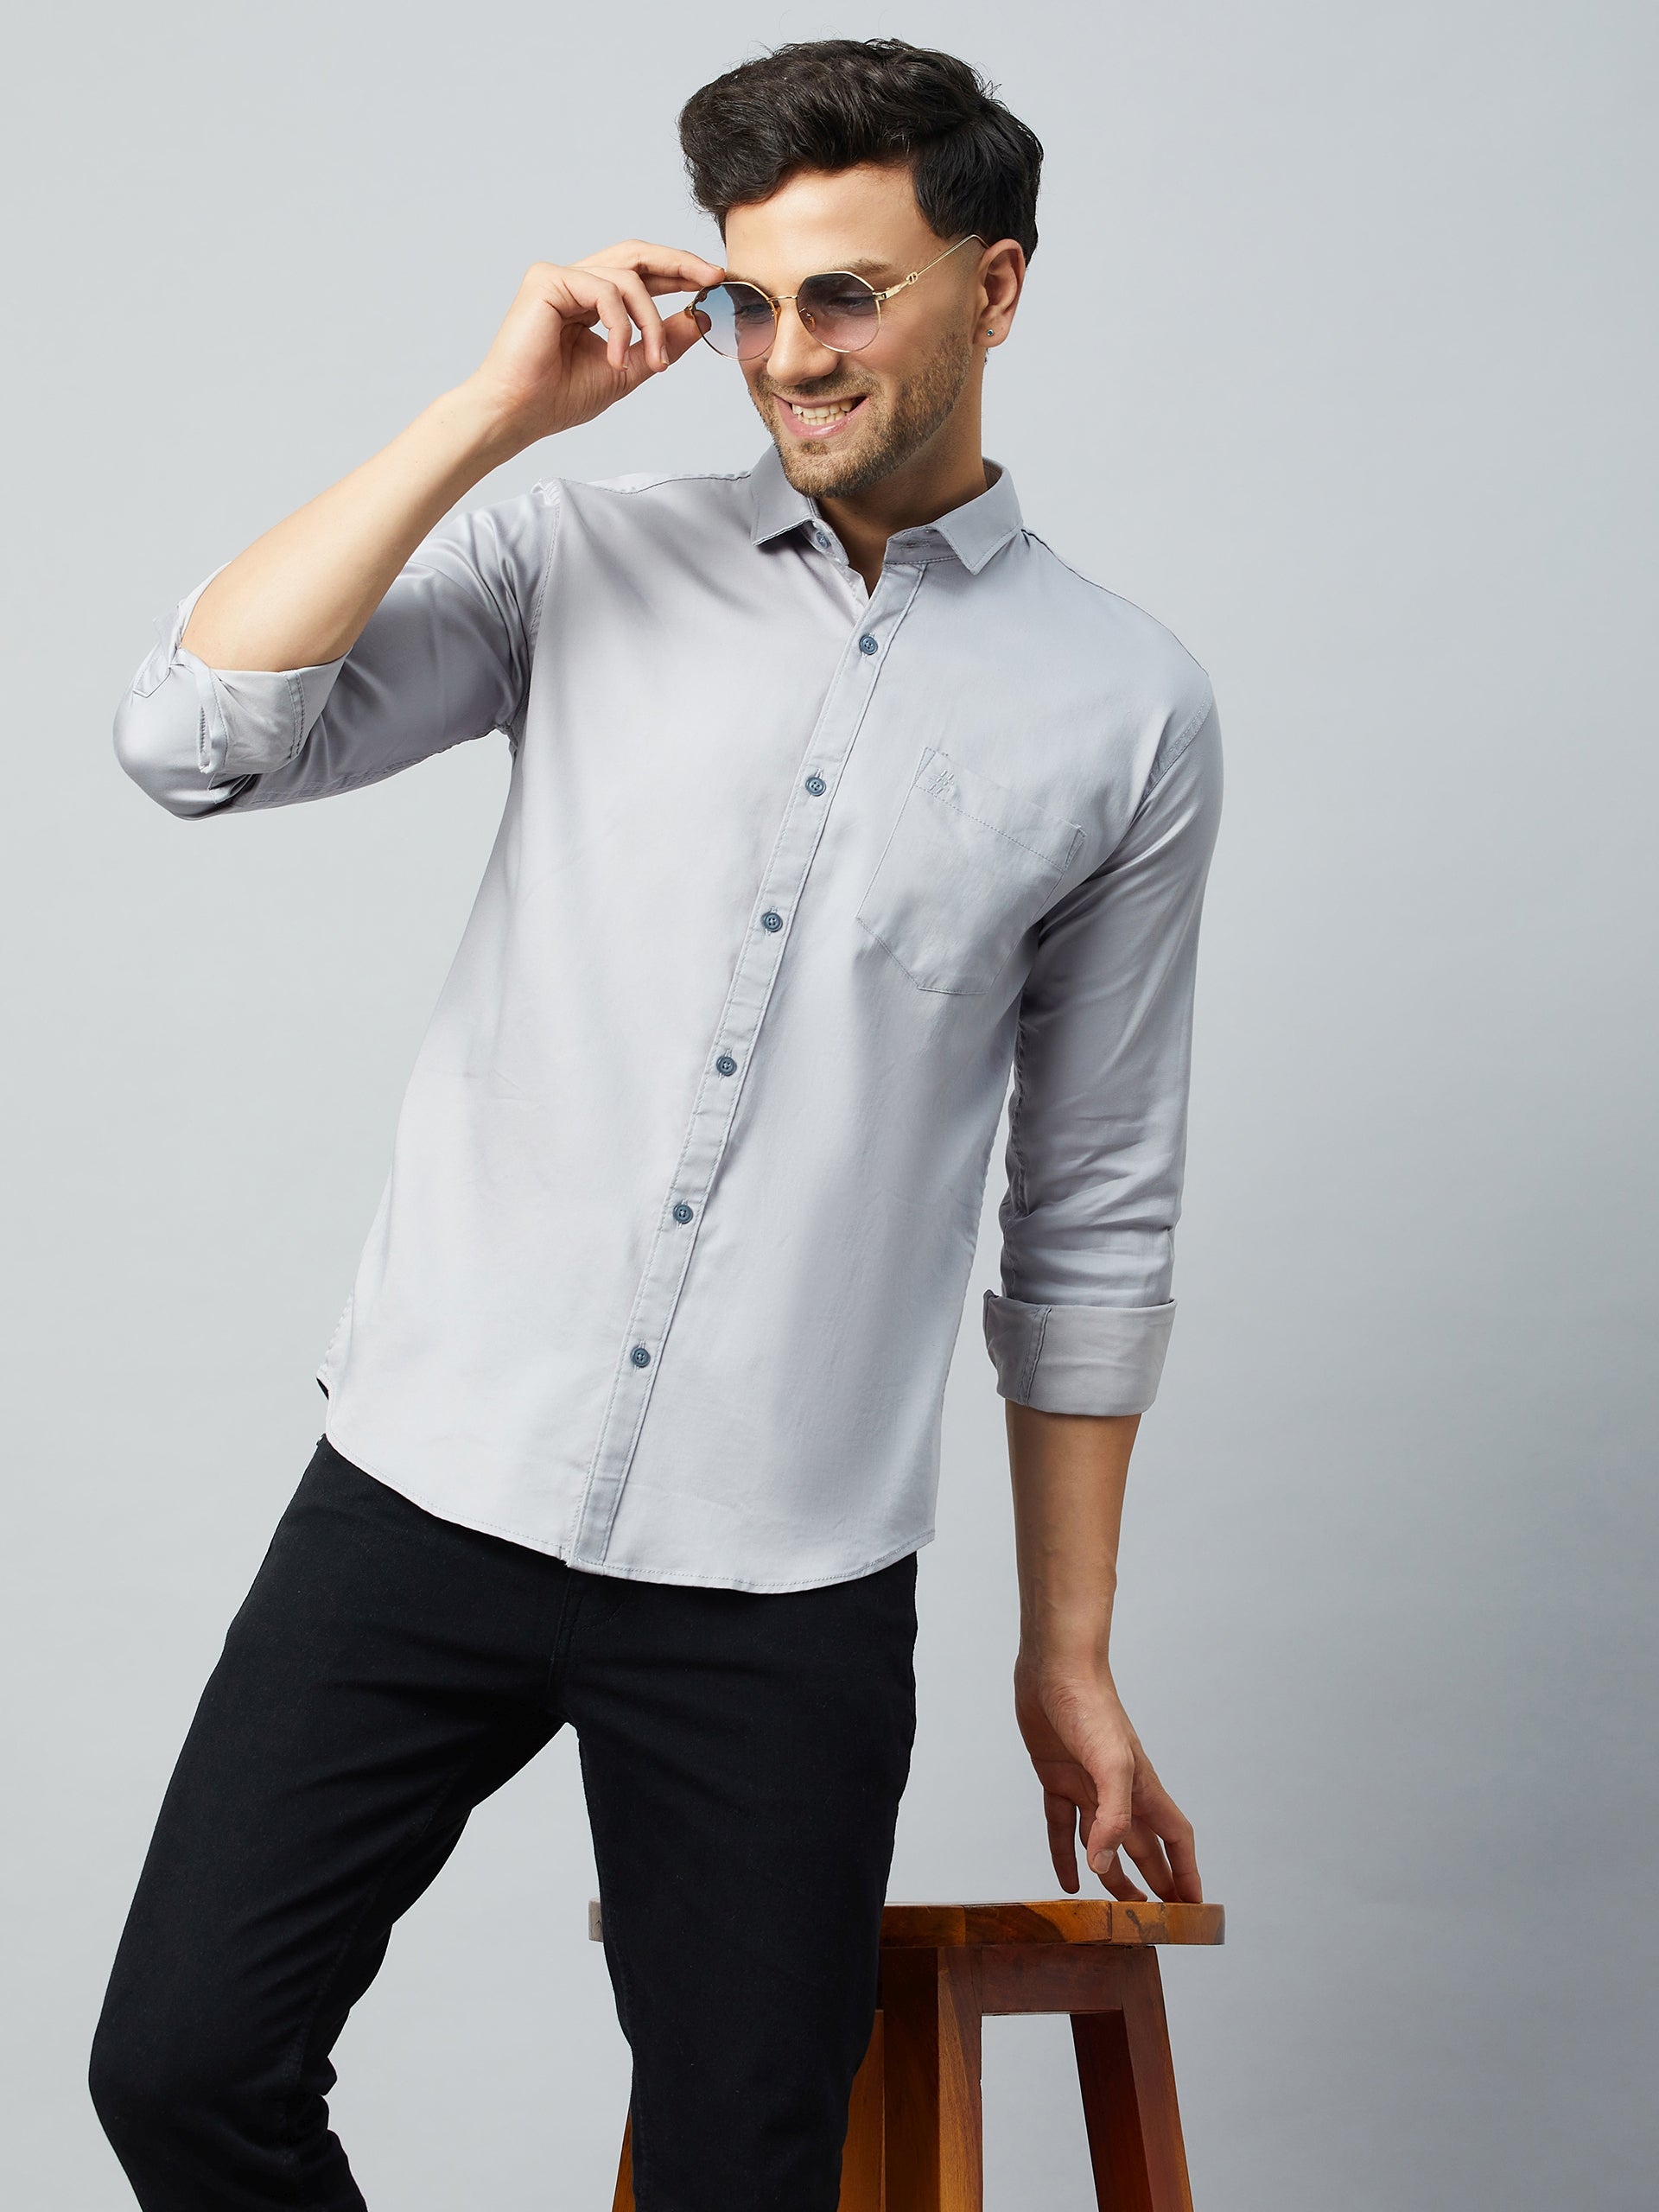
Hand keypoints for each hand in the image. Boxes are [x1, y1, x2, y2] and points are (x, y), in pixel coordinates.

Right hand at [460, 242, 725, 449]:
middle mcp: (576, 282)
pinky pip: (604, 290)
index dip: (679, 273)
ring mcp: (560, 277)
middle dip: (680, 264)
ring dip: (652, 322)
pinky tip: (614, 358)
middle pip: (637, 254)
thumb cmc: (560, 397)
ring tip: (653, 361)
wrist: (520, 413)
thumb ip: (663, 342)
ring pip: (628, 278)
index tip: (715, 282)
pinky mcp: (548, 279)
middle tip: (713, 277)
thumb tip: (700, 318)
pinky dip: (620, 325)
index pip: (642, 274)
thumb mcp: (629, 367)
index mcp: (592, 300)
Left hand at [1014, 1657, 1201, 1902]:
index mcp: (1142, 1788)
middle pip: (1142, 1848)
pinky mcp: (1056, 1777)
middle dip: (1154, 1883)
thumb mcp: (1111, 1765)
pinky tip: (1067, 1881)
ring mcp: (1086, 1785)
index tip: (1195, 1907)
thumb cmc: (1090, 1707)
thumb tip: (1103, 1866)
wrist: (1054, 1668)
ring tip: (1115, 1910)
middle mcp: (1118, 1791)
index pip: (1175, 1840)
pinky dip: (1063, 1854)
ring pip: (1103, 1842)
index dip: (1187, 1872)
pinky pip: (1061, 1825)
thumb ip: (1113, 1818)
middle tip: (1157, 1922)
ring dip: (1111, 1874)